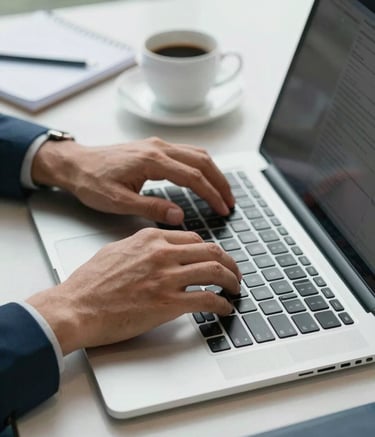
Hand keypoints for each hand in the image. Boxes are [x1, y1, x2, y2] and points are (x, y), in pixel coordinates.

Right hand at [27, 228, 240, 354]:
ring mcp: (166, 278)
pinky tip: (224, 308)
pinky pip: (207, 299)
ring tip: (235, 289)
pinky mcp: (167, 303)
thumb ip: (143, 246)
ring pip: (215, 271)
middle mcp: (162, 253)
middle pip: (211, 251)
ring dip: (231, 281)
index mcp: (150, 238)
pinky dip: (222, 303)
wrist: (75, 307)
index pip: (194, 238)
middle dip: (229, 263)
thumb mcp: (117, 250)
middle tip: (234, 273)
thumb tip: (158, 248)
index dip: (211, 250)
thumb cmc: (90, 283)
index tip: (215, 259)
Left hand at [32, 137, 234, 224]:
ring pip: (196, 154)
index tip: (222, 209)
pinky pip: (186, 152)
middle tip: (230, 201)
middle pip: (201, 161)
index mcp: (151, 161)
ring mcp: (156, 145)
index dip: (211, 194)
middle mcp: (158, 148)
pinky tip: (203, 177)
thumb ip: (151, 207)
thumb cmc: (92, 182)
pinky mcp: (153, 147)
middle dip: (220, 182)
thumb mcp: (118, 201)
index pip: (192, 177)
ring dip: (213, 172)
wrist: (75, 164)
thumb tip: (179, 215)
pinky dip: (201, 165)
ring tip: (222, 191)